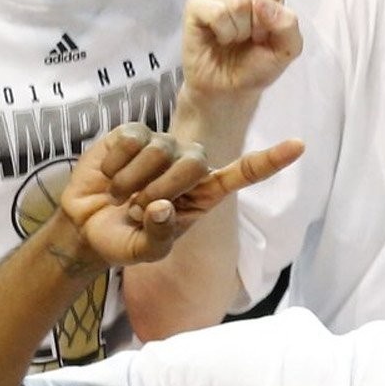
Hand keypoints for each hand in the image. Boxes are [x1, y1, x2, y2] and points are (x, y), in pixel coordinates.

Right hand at [51, 122, 301, 269]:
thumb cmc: (123, 239)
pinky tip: (109, 177)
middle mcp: (188, 165)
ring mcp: (162, 146)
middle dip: (163, 187)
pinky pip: (131, 139)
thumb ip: (158, 236)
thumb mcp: (145, 251)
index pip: (243, 173)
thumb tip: (163, 208)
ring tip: (122, 195)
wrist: (85, 228)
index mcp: (204, 194)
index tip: (299, 145)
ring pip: (160, 148)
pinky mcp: (132, 134)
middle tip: (137, 208)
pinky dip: (116, 164)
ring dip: (134, 179)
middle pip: (194, 161)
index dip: (269, 160)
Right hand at [180, 0, 305, 102]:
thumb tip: (263, 6)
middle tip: (254, 35)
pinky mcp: (196, 5)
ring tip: (237, 39)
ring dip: (242, 27)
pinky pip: (215, 8)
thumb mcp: (289, 48)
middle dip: (260, 11)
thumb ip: (289, 25)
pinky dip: (225, 29)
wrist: (231, 88)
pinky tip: (221, 38)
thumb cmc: (259, 63)